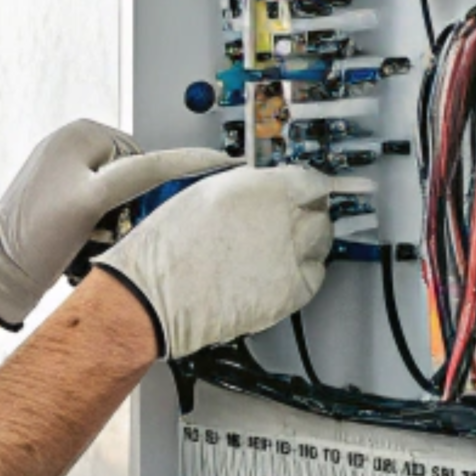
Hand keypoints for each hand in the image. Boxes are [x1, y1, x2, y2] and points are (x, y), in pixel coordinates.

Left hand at [0, 121, 236, 328]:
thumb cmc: (33, 237)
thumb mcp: (95, 198)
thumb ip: (139, 175)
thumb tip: (180, 160)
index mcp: (79, 132)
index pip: (144, 155)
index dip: (164, 180)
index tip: (200, 187)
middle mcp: (71, 146)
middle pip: (132, 176)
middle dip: (131, 206)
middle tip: (113, 229)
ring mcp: (64, 173)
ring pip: (118, 196)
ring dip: (117, 221)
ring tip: (94, 238)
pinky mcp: (61, 201)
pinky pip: (100, 211)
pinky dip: (101, 229)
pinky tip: (85, 244)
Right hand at [92, 164, 333, 360]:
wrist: (154, 296)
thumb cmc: (166, 248)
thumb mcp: (201, 193)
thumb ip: (243, 188)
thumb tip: (259, 190)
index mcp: (260, 186)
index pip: (309, 180)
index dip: (305, 187)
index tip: (303, 192)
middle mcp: (283, 217)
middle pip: (320, 211)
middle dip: (307, 214)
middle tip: (289, 221)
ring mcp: (291, 255)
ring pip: (321, 243)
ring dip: (307, 243)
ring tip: (282, 249)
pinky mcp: (292, 291)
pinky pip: (314, 276)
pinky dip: (303, 274)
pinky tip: (280, 274)